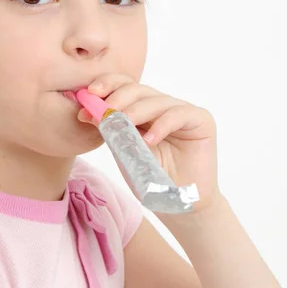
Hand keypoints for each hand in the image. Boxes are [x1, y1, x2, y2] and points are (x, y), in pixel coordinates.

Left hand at [77, 73, 221, 214]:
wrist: (175, 202)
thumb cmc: (150, 178)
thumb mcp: (124, 152)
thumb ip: (110, 131)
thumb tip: (85, 111)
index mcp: (142, 109)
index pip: (124, 86)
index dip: (107, 85)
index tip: (89, 94)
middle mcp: (161, 106)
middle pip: (138, 89)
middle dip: (118, 98)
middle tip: (105, 112)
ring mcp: (182, 111)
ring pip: (156, 101)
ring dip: (136, 112)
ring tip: (122, 125)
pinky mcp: (201, 120)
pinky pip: (178, 115)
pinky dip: (161, 126)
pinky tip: (149, 140)